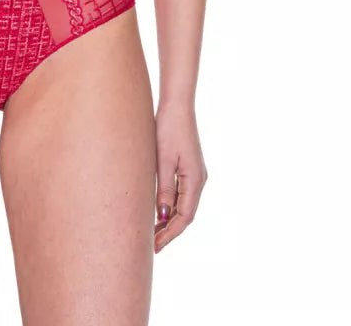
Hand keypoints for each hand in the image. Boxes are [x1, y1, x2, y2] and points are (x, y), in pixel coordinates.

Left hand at [153, 102, 206, 253]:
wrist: (176, 105)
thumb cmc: (168, 129)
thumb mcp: (163, 161)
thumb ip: (165, 189)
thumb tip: (163, 216)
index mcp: (195, 180)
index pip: (185, 217)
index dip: (171, 234)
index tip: (156, 246)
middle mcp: (199, 179)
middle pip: (186, 214)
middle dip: (170, 231)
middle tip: (151, 245)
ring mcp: (195, 173)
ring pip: (184, 205)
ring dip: (170, 220)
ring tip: (152, 232)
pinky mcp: (189, 167)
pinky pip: (182, 193)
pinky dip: (172, 205)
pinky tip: (159, 210)